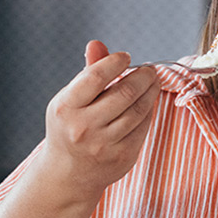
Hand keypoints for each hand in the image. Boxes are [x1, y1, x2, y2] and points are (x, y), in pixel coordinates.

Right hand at [40, 40, 158, 201]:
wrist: (69, 174)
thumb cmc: (70, 127)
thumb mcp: (70, 100)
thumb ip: (87, 73)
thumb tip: (97, 43)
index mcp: (65, 108)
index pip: (95, 77)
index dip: (115, 62)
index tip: (126, 57)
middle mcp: (83, 128)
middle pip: (124, 93)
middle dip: (143, 76)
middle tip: (149, 70)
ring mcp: (104, 145)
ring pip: (138, 111)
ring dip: (150, 92)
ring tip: (152, 82)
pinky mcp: (122, 157)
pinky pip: (143, 127)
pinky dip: (148, 111)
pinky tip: (147, 103)